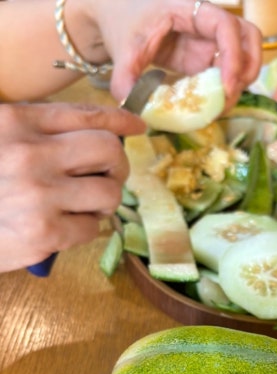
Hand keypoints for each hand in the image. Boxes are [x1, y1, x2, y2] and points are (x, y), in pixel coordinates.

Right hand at [0, 102, 144, 272]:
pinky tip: (69, 226)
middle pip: (109, 150)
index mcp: (16, 123)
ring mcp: (39, 195)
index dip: (119, 120)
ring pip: (109, 192)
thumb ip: (35, 130)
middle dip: (118, 166)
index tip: (136, 126)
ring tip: (87, 205)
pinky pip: (93, 227)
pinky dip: (86, 228)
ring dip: (105, 200)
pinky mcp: (45, 232)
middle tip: (109, 176)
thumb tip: (100, 128)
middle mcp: (30, 155)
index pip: (85, 115)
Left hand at [89, 0, 262, 108]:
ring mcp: (207, 43)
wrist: (117, 18)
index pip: (227, 27)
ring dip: (240, 82)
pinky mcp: (202, 60)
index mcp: (190, 10)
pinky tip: (210, 107)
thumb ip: (125, 78)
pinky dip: (223, 91)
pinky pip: (223, 74)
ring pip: (242, 57)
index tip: (226, 86)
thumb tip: (131, 107)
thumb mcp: (123, 49)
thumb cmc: (123, 21)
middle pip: (248, 39)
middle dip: (248, 69)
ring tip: (221, 105)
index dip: (233, 56)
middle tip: (230, 96)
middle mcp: (206, 25)